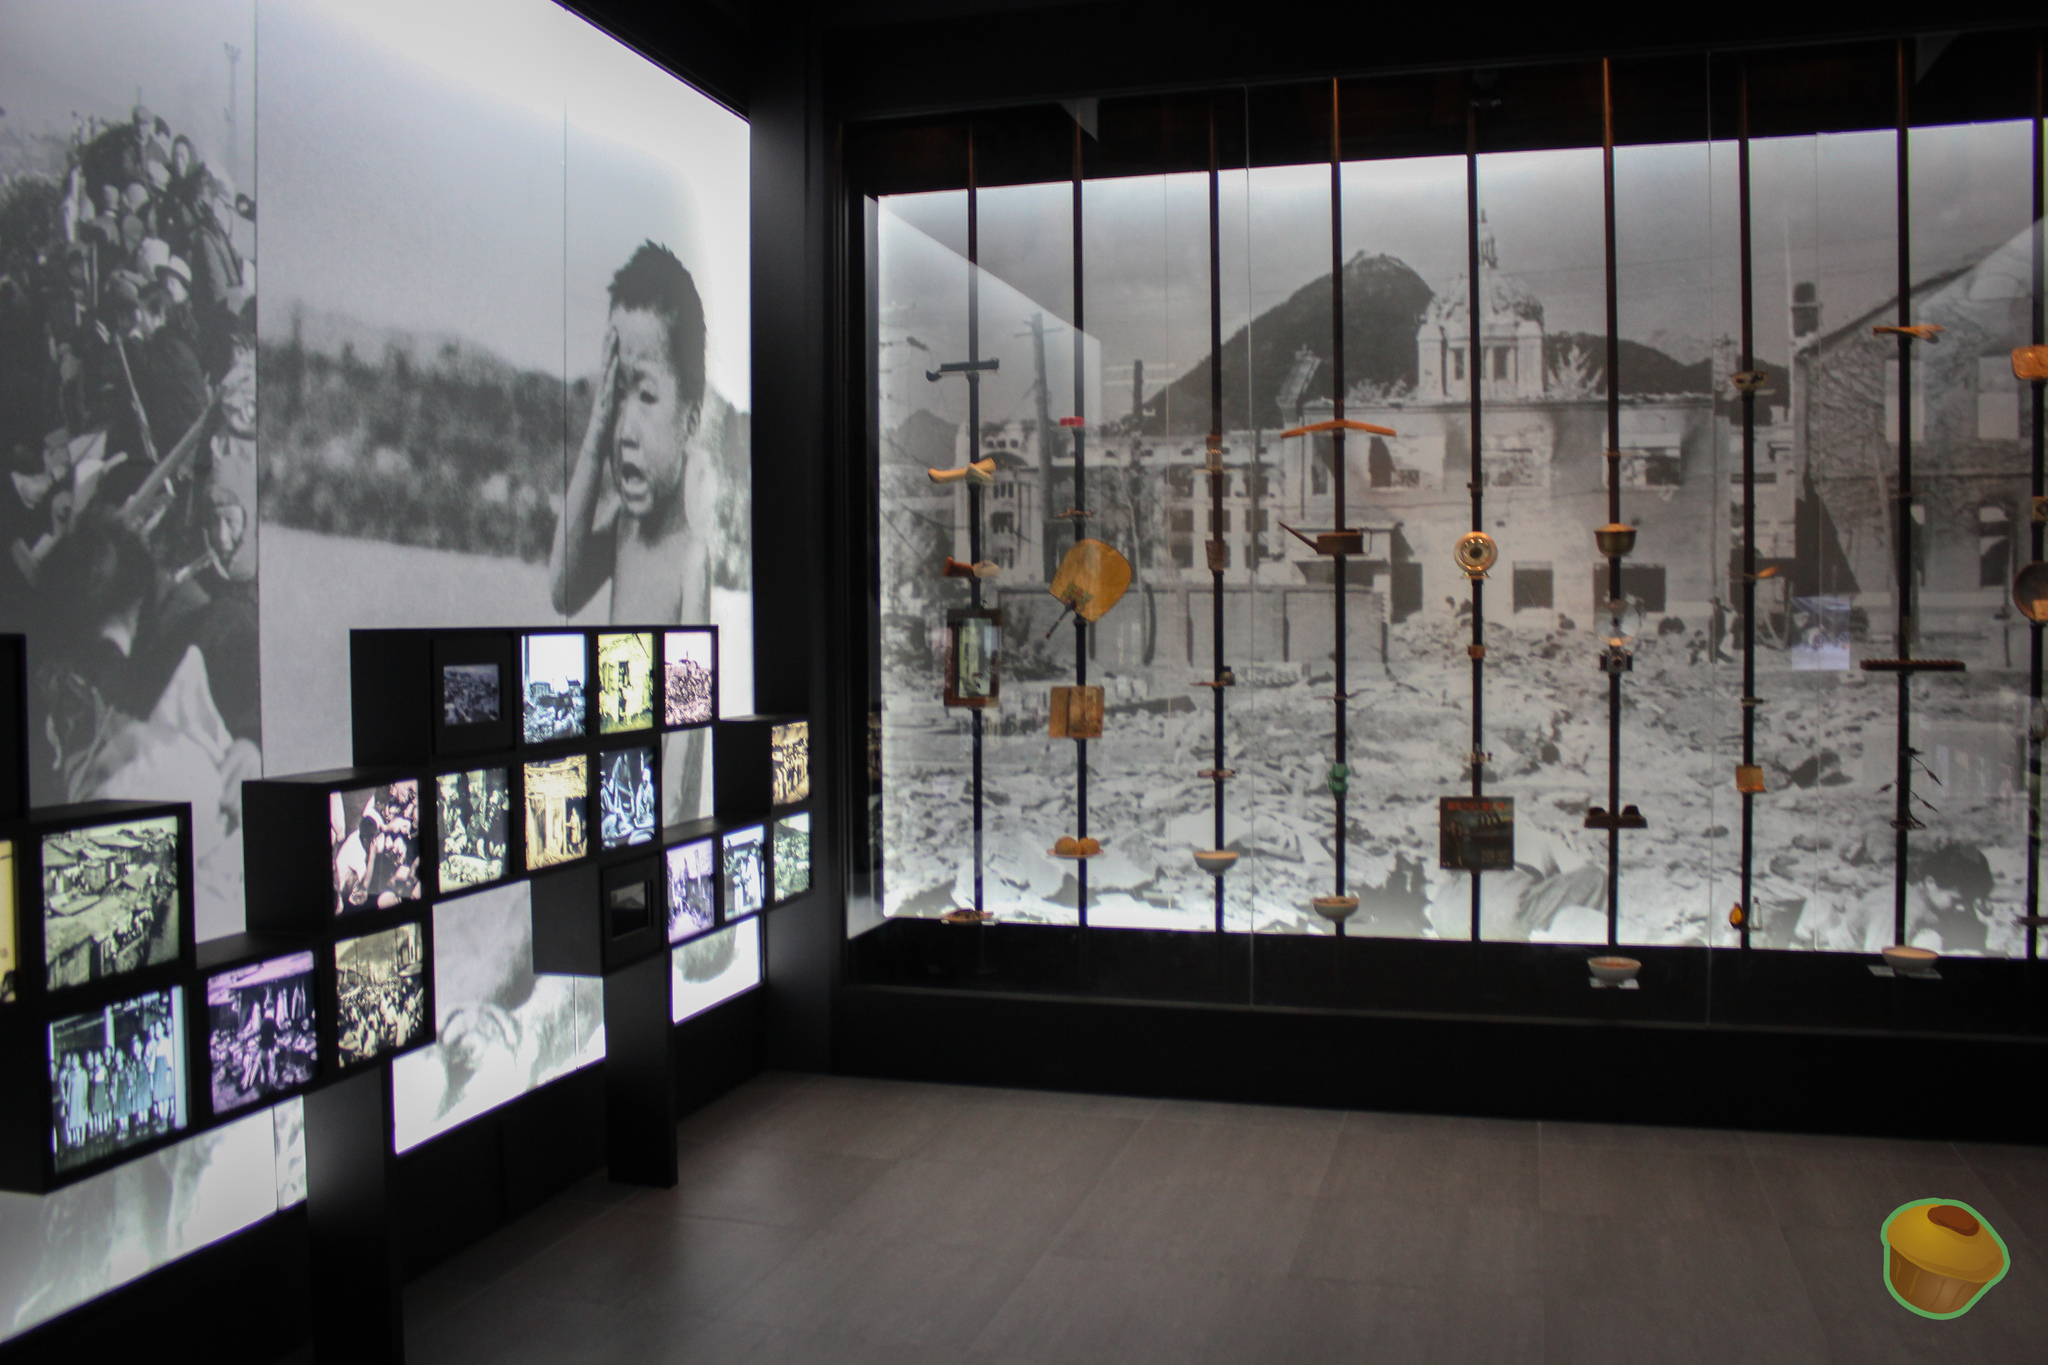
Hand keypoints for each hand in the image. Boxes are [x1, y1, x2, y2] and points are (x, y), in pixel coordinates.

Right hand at [591, 326, 620, 464]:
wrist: (592, 456)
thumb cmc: (602, 442)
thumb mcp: (613, 422)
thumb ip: (616, 410)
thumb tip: (623, 402)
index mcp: (605, 398)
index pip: (609, 373)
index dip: (611, 356)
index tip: (614, 339)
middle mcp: (602, 396)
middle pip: (605, 367)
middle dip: (609, 347)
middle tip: (612, 327)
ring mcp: (601, 400)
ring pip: (606, 373)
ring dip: (609, 354)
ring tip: (613, 336)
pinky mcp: (603, 408)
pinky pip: (608, 388)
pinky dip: (611, 375)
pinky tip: (614, 361)